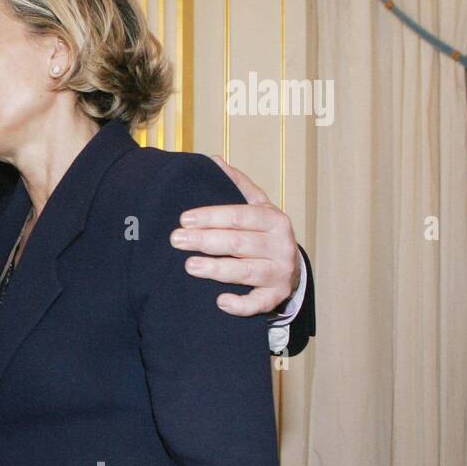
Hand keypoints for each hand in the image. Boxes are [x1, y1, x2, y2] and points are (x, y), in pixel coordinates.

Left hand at [169, 155, 299, 316]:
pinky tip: (221, 301)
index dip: (211, 216)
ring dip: (218, 269)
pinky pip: (259, 304)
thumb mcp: (257, 206)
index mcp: (273, 219)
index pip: (240, 215)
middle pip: (239, 242)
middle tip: (176, 240)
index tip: (184, 219)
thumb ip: (237, 184)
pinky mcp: (276, 296)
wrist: (290, 267)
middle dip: (206, 241)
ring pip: (247, 271)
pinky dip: (242, 305)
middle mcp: (280, 245)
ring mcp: (279, 272)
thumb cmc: (263, 233)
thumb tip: (213, 160)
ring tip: (189, 266)